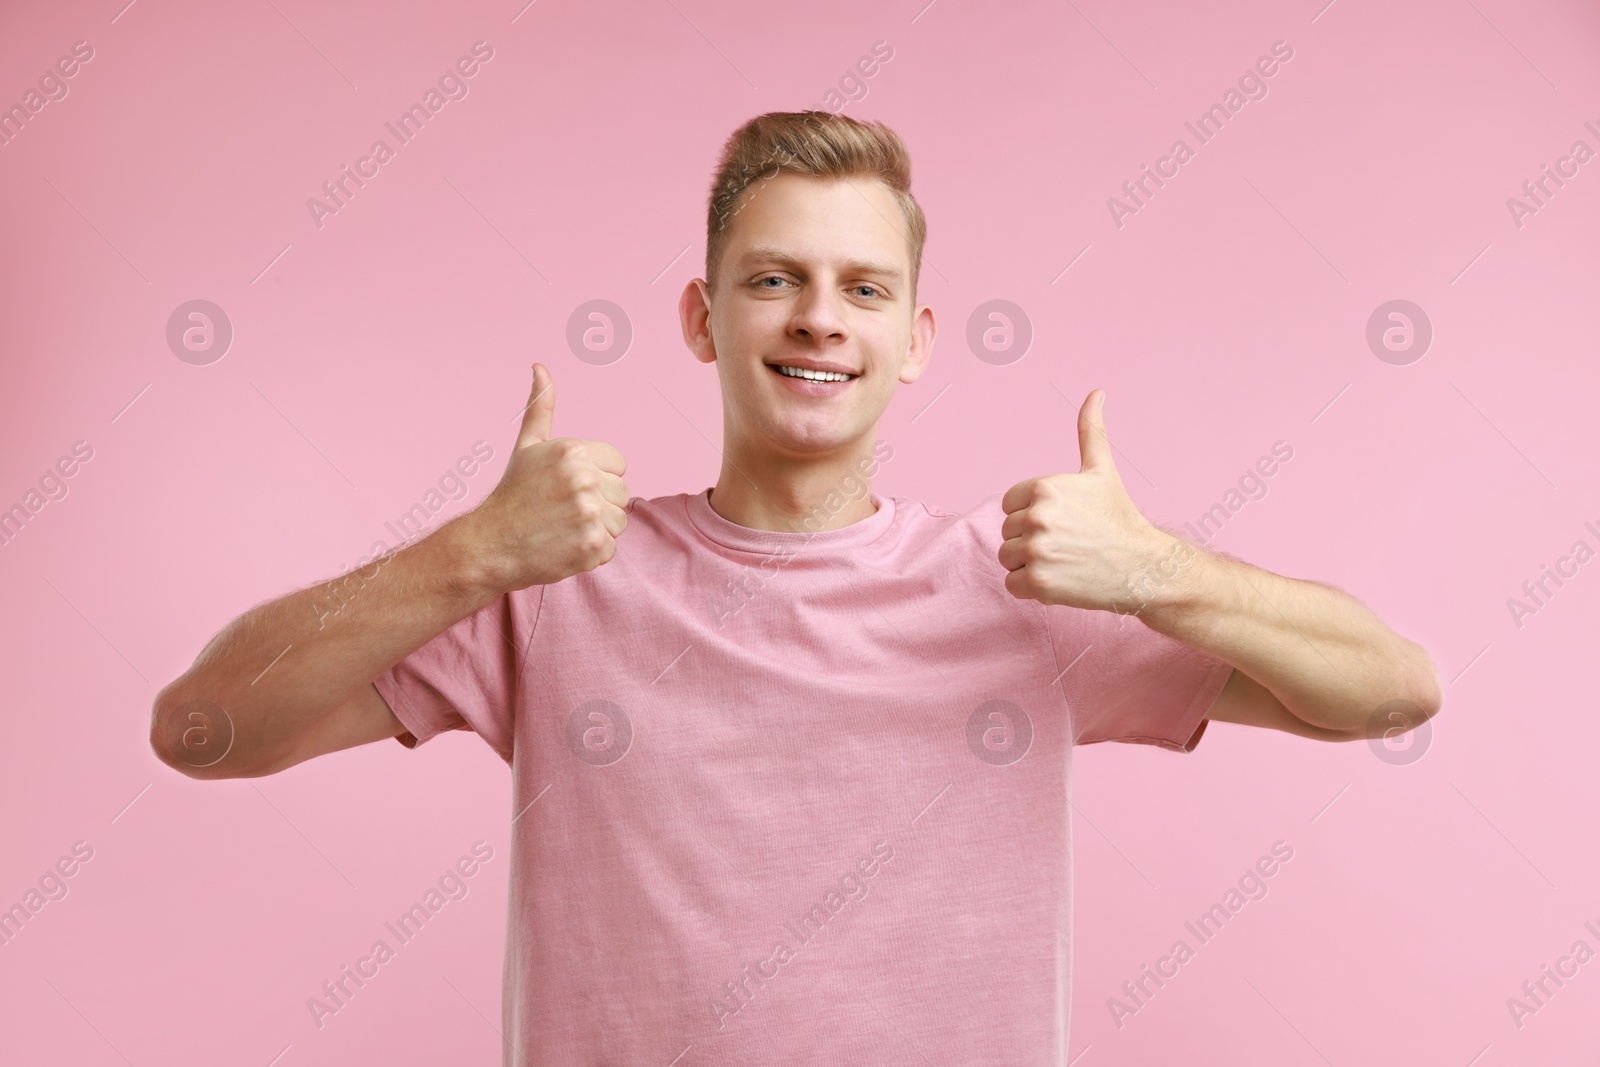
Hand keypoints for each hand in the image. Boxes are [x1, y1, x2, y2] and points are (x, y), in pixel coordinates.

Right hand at [466, 363, 629, 591]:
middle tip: (563, 511)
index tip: (568, 487)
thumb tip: (540, 367)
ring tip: (563, 528)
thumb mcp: (527, 446)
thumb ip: (541, 407)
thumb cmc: (512, 495)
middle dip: (599, 504)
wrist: (490, 545)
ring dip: (597, 529)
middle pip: (623, 493)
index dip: (597, 477)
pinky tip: (564, 547)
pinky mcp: (593, 546)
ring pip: (620, 522)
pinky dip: (592, 553)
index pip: (619, 464)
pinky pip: (612, 548)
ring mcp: (590, 514)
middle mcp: (585, 479)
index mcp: (574, 451)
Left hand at [998, 390, 1189, 614]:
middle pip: (1008, 531)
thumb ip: (1090, 430)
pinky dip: (1031, 588)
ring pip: (1007, 558)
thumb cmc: (1119, 518)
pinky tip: (1061, 579)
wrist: (1143, 566)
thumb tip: (1096, 391)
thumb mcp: (1102, 470)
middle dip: (1032, 539)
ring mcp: (1037, 551)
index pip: (1010, 504)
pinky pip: (1012, 584)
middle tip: (1069, 543)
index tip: (1062, 521)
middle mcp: (1037, 517)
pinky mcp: (1038, 583)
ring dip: (1029, 564)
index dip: (1032, 514)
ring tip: (1064, 560)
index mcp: (1044, 487)